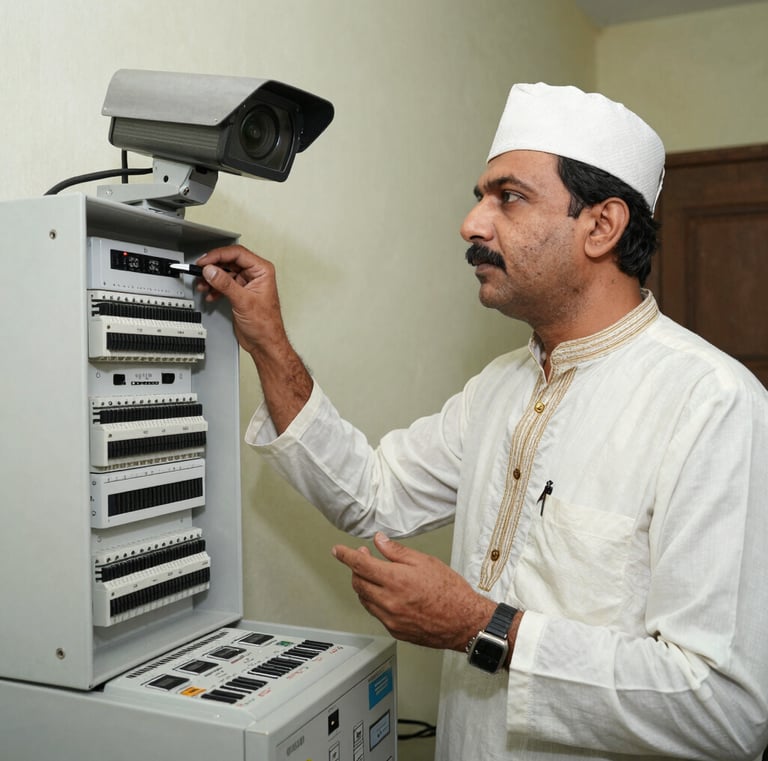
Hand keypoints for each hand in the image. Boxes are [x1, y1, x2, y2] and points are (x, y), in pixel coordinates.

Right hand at [196, 245, 311, 433]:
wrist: (267, 349)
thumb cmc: (266, 330)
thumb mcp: (243, 302)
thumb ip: (225, 283)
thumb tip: (211, 270)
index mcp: (263, 273)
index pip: (236, 254)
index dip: (217, 254)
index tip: (202, 260)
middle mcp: (257, 279)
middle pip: (228, 263)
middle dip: (212, 268)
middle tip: (197, 272)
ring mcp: (248, 289)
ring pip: (224, 275)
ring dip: (211, 280)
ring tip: (201, 287)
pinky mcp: (241, 299)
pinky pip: (223, 287)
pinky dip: (214, 290)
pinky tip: (207, 295)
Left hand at [332, 532, 495, 651]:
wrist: (464, 622)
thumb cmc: (450, 592)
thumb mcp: (425, 562)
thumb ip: (397, 552)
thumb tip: (379, 541)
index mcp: (395, 580)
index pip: (360, 565)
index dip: (346, 555)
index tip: (337, 551)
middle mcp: (389, 601)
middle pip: (358, 583)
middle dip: (356, 569)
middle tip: (364, 557)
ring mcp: (390, 618)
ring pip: (364, 600)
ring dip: (364, 585)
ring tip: (376, 575)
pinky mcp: (395, 631)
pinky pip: (376, 613)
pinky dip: (375, 601)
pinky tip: (387, 594)